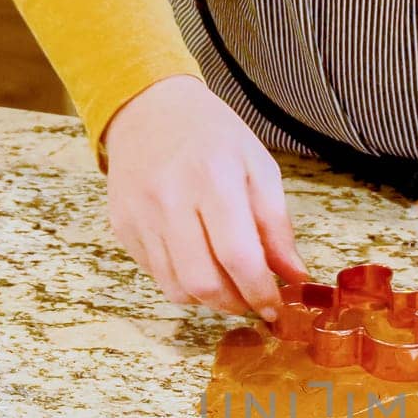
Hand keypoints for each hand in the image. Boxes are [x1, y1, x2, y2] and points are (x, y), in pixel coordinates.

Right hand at [105, 75, 304, 319]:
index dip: (260, 292)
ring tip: (228, 285)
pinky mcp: (123, 227)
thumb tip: (294, 277)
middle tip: (252, 301)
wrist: (149, 110)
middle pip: (203, 282)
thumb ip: (277, 226)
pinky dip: (183, 284)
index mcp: (213, 179)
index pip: (238, 256)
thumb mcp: (258, 168)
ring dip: (209, 300)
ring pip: (176, 288)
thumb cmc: (213, 137)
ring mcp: (140, 216)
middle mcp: (170, 200)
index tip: (276, 308)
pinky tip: (199, 264)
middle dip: (234, 304)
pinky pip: (156, 276)